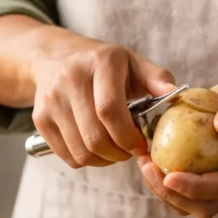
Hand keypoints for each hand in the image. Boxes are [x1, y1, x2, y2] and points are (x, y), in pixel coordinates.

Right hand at [29, 28, 177, 167]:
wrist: (55, 57)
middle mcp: (71, 78)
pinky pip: (67, 156)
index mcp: (100, 62)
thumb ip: (157, 80)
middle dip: (118, 153)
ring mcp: (51, 100)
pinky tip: (95, 147)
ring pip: (81, 151)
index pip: (109, 110)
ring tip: (114, 149)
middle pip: (94, 136)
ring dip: (103, 160)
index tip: (141, 145)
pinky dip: (86, 159)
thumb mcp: (133, 63)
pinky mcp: (40, 119)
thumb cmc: (104, 65)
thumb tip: (178, 97)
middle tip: (129, 151)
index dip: (127, 136)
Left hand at [138, 67, 217, 217]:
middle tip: (147, 168)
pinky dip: (177, 184)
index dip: (194, 187)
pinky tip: (158, 162)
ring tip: (147, 166)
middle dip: (174, 195)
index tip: (167, 177)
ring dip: (171, 193)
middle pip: (209, 205)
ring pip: (202, 203)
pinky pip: (201, 190)